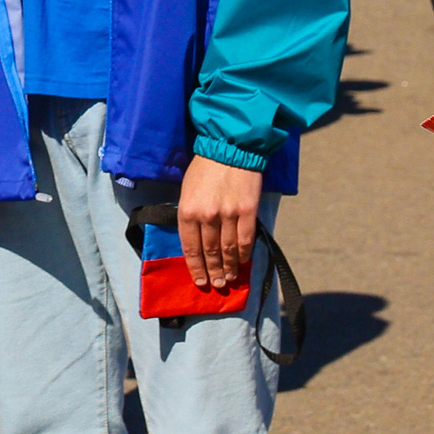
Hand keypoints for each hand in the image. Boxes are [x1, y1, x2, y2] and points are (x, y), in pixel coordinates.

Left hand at [176, 154, 262, 291]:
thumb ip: (189, 214)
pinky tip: (242, 262)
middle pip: (209, 252)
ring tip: (229, 279)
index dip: (194, 267)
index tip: (199, 281)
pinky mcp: (247, 212)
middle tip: (216, 284)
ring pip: (228, 250)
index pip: (189, 247)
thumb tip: (193, 239)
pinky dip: (244, 254)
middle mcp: (206, 216)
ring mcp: (228, 215)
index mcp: (187, 210)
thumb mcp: (186, 190)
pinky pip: (246, 240)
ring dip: (229, 268)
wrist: (229, 149)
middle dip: (212, 272)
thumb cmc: (204, 169)